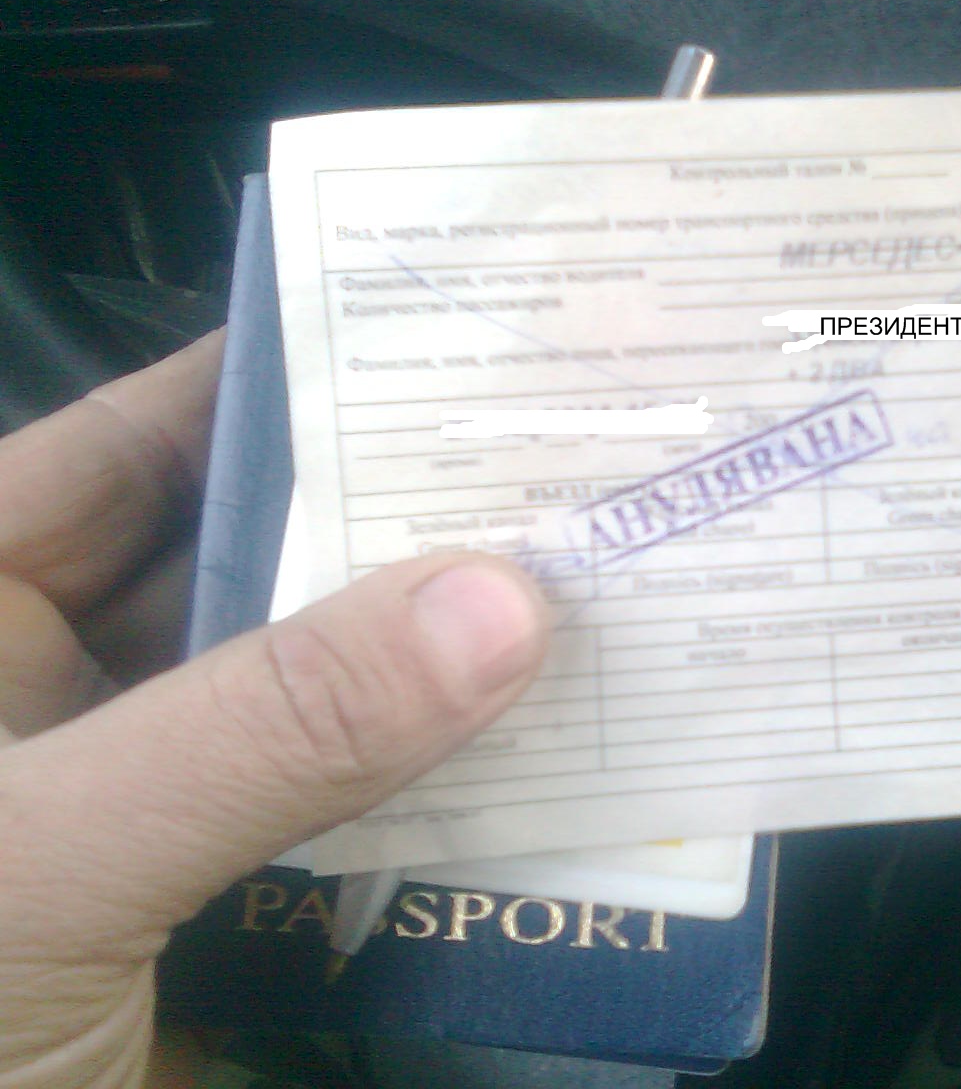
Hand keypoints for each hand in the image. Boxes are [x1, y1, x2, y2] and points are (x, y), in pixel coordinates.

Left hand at [0, 332, 549, 1088]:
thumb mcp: (47, 857)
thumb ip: (265, 725)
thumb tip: (507, 605)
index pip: (137, 443)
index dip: (290, 381)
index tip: (465, 345)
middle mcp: (57, 687)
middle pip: (257, 568)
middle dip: (405, 532)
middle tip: (575, 477)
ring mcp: (145, 809)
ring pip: (318, 703)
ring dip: (443, 677)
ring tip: (599, 603)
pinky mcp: (214, 921)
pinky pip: (347, 829)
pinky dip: (441, 806)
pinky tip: (554, 767)